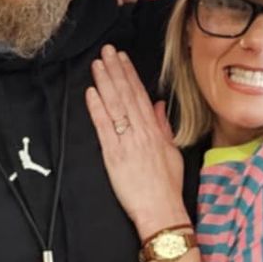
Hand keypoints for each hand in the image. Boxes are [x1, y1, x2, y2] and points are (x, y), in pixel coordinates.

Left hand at [85, 45, 184, 237]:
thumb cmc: (167, 186)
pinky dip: (97, 109)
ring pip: (115, 106)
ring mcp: (127, 143)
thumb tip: (157, 105)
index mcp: (154, 131)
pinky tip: (91, 93)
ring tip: (97, 64)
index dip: (130, 75)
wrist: (161, 210)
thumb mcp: (171, 152)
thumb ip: (162, 126)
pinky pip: (104, 128)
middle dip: (116, 71)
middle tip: (107, 51)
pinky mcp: (114, 156)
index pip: (140, 96)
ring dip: (105, 83)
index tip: (122, 58)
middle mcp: (141, 133)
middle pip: (126, 95)